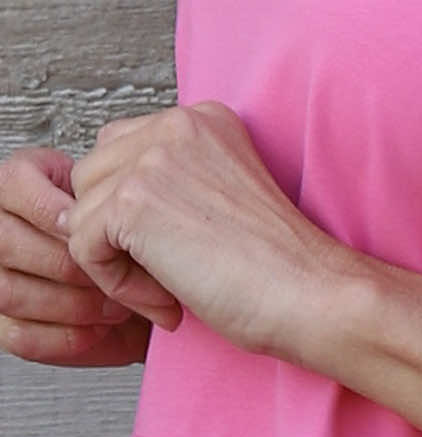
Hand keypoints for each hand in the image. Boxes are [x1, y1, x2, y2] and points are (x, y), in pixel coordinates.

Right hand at [0, 145, 157, 366]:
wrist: (145, 300)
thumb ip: (115, 195)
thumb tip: (121, 193)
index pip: (14, 186)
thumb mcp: (126, 208)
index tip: (94, 227)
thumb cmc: (131, 248)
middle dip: (70, 266)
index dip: (53, 210)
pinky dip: (69, 336)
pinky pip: (23, 336)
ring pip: (11, 291)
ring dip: (73, 304)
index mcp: (18, 188)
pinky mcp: (6, 327)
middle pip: (9, 243)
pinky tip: (99, 329)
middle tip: (117, 278)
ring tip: (116, 306)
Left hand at [57, 102, 343, 359]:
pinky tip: (166, 304)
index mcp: (203, 121)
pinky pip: (82, 245)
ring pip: (82, 210)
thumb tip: (102, 214)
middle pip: (94, 175)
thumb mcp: (226, 207)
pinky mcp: (134, 201)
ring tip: (169, 294)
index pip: (125, 152)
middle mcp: (176, 125)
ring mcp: (152, 159)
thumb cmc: (283, 275)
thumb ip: (174, 189)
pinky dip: (116, 286)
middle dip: (119, 235)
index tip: (187, 258)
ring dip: (116, 263)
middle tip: (172, 281)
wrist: (313, 298)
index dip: (139, 215)